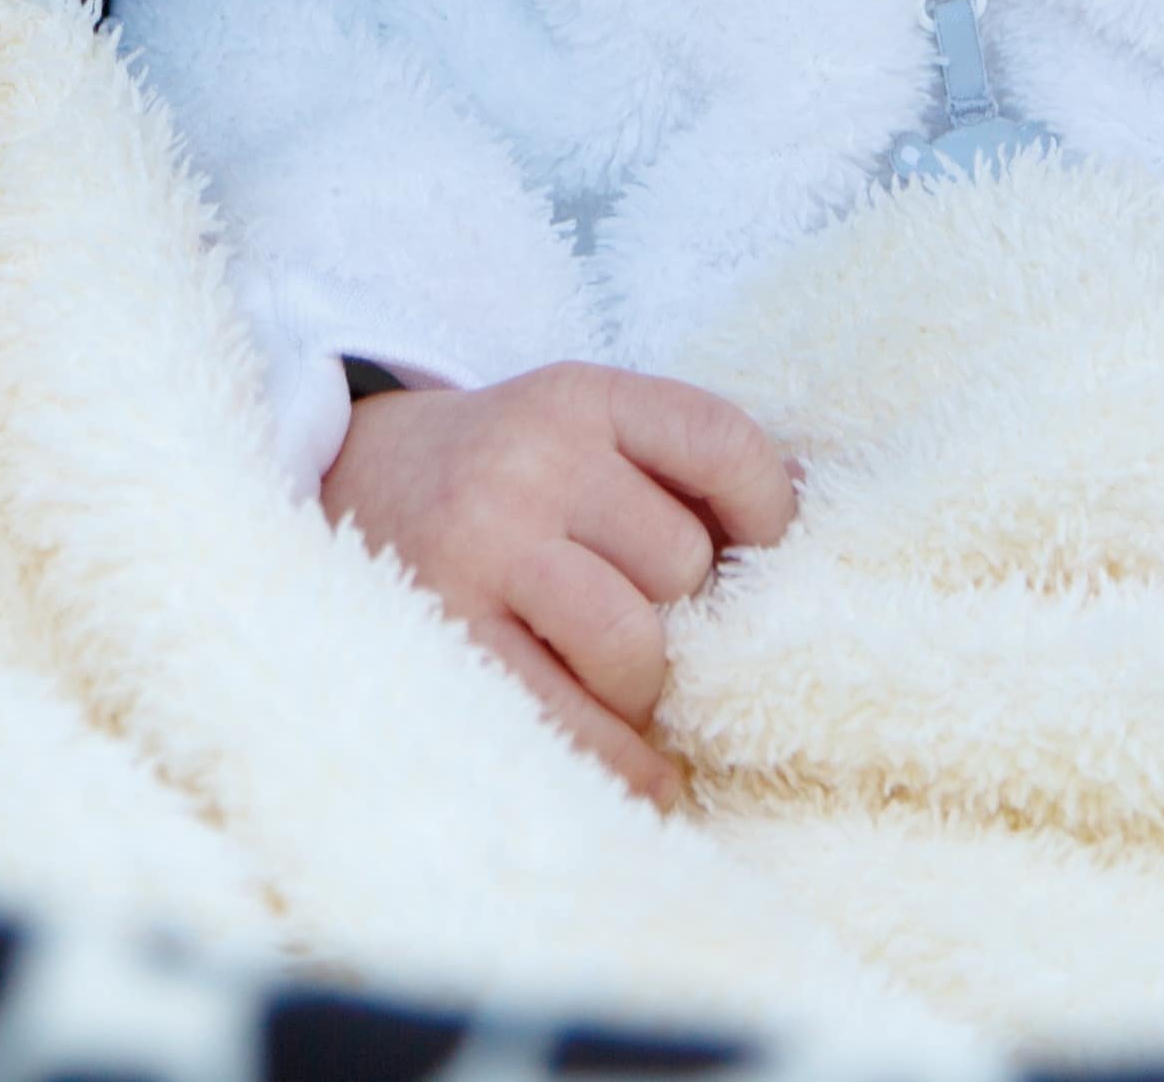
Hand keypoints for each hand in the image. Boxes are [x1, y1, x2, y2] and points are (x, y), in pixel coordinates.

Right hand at [322, 362, 796, 803]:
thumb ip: (680, 461)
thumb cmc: (506, 469)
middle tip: (657, 621)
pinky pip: (570, 721)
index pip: (721, 441)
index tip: (762, 555)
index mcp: (580, 397)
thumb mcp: (583, 424)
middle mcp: (531, 461)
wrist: (358, 479)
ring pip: (634, 646)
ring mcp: (483, 547)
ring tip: (623, 678)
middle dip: (686, 610)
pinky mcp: (447, 632)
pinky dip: (622, 759)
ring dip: (646, 684)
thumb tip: (805, 504)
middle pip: (682, 562)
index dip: (770, 511)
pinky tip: (639, 766)